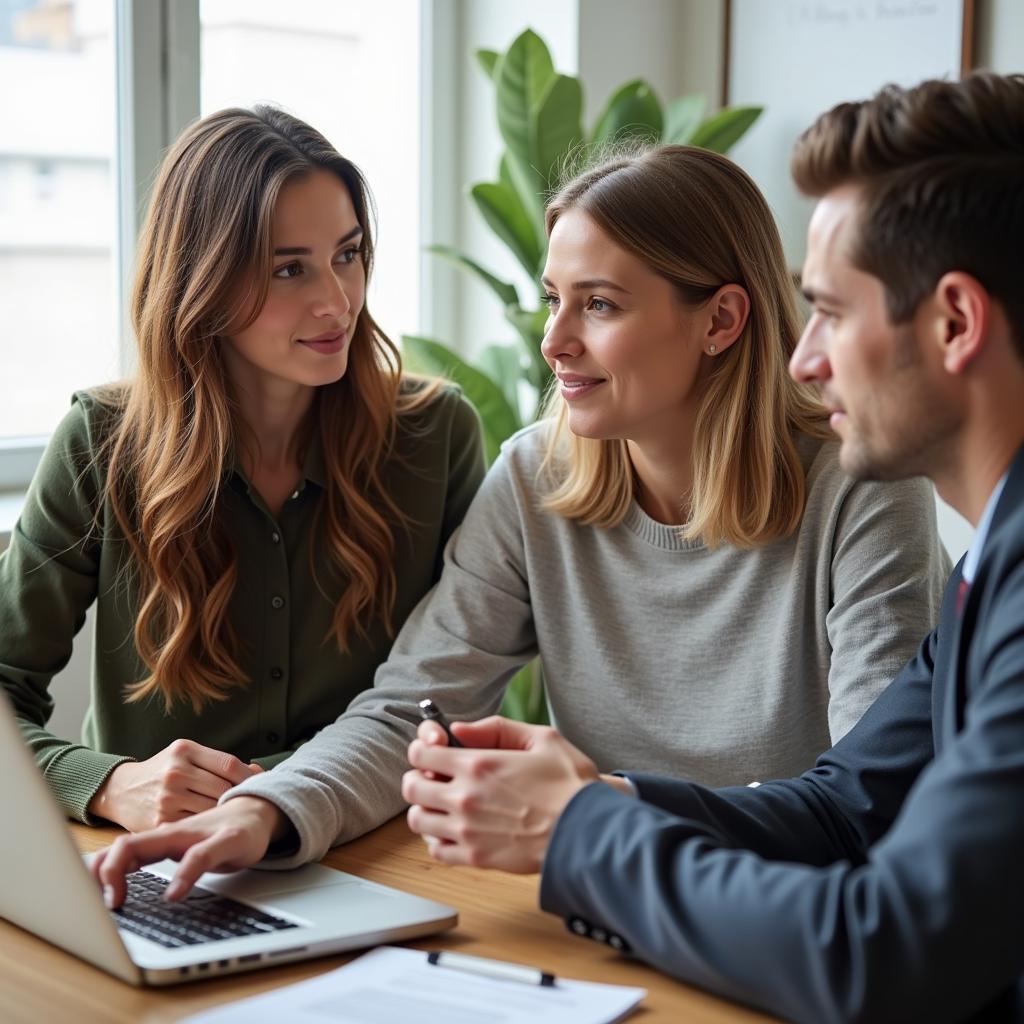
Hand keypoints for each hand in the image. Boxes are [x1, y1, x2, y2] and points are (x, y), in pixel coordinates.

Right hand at [87, 738, 260, 832]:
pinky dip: (209, 826)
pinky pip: (196, 825)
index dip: (249, 777)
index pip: (229, 765)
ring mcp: (167, 798)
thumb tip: (256, 770)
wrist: (121, 790)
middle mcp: (175, 772)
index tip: (260, 785)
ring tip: (237, 813)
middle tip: (252, 803)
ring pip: (213, 809)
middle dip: (241, 796)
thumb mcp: (185, 754)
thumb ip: (216, 762)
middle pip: (223, 788)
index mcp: (184, 750)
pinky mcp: (161, 822)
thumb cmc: (162, 771)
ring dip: (227, 813)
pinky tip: (216, 825)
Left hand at [91, 796, 287, 907]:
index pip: (118, 848)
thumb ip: (150, 859)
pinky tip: (174, 894)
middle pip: (126, 845)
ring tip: (117, 901)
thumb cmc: (216, 833)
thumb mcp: (178, 848)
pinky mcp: (226, 839)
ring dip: (129, 871)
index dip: (96, 871)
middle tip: (98, 902)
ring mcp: (198, 834)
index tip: (86, 898)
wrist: (259, 810)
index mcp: (160, 837)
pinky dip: (184, 875)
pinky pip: (200, 857)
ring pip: (155, 845)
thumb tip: (109, 881)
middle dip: (101, 871)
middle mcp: (173, 833)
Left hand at [402, 716, 599, 873]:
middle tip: (435, 778)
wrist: (588, 833)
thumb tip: (459, 729)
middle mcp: (465, 797)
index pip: (421, 753)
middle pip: (412, 787)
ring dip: (425, 809)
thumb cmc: (570, 785)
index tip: (432, 751)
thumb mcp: (543, 738)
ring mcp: (467, 831)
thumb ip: (497, 727)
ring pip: (418, 820)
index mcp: (478, 765)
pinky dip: (437, 840)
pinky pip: (435, 851)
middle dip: (419, 778)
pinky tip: (454, 831)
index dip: (423, 748)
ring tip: (443, 806)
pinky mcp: (475, 858)